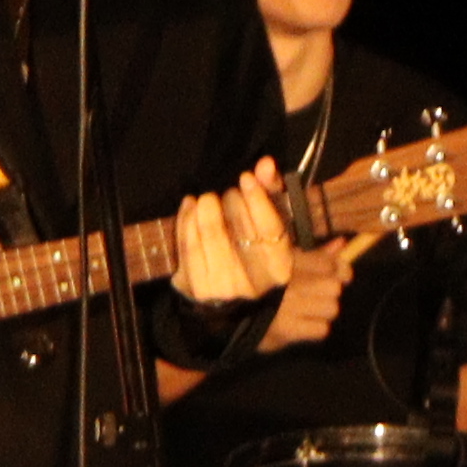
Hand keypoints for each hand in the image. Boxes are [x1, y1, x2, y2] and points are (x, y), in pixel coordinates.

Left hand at [172, 165, 298, 309]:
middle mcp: (254, 281)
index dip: (258, 199)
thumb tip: (265, 164)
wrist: (227, 303)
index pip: (270, 227)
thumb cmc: (253, 255)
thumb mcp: (268, 228)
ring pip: (211, 233)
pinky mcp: (198, 287)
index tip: (246, 177)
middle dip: (230, 201)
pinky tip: (190, 206)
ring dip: (206, 207)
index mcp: (280, 267)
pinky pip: (189, 244)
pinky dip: (187, 219)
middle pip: (239, 227)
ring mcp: (224, 287)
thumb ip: (271, 193)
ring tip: (207, 199)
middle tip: (227, 195)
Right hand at [258, 235, 355, 351]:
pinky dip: (313, 329)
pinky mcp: (286, 329)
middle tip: (313, 296)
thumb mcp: (282, 264)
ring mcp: (289, 306)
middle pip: (334, 287)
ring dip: (321, 312)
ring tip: (304, 311)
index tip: (337, 275)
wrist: (225, 313)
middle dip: (327, 292)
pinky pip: (321, 329)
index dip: (339, 270)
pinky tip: (300, 326)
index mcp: (287, 261)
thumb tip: (341, 244)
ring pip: (331, 309)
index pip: (329, 264)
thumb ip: (315, 256)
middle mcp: (290, 281)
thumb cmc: (256, 285)